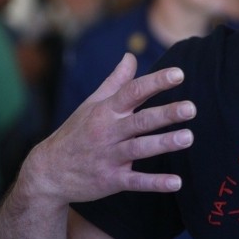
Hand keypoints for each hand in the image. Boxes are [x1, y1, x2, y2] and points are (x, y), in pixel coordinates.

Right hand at [23, 53, 195, 205]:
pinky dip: (155, 183)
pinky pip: (135, 182)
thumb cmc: (75, 133)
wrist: (47, 172)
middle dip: (166, 114)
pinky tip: (176, 182)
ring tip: (188, 137)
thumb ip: (115, 82)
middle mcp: (108, 132)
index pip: (133, 92)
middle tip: (191, 108)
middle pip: (140, 121)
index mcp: (105, 111)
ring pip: (140, 149)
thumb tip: (131, 55)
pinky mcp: (110, 180)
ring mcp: (109, 157)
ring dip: (164, 144)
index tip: (179, 74)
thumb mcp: (91, 104)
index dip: (156, 82)